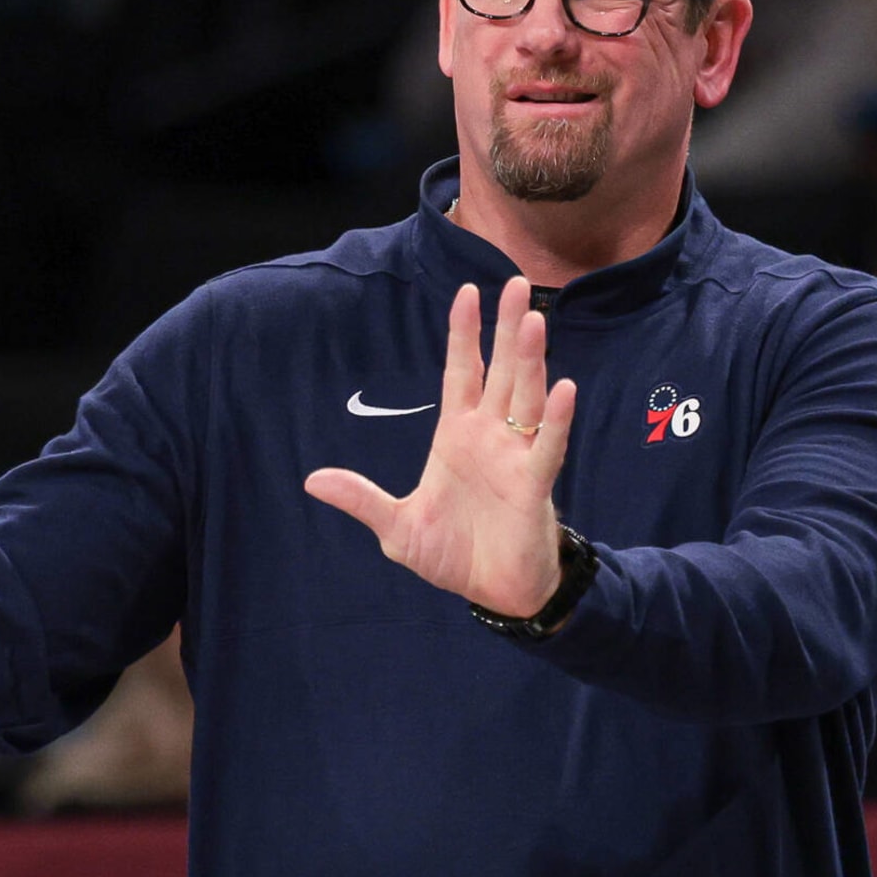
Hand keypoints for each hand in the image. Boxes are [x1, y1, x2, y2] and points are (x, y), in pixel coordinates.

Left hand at [305, 277, 576, 616]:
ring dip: (531, 360)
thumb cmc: (452, 554)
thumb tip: (312, 480)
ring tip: (534, 321)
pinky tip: (563, 388)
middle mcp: (491, 436)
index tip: (467, 292)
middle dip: (506, 329)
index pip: (463, 372)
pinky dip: (557, 419)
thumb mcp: (397, 526)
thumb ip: (361, 499)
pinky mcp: (534, 485)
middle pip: (501, 371)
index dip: (464, 334)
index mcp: (458, 436)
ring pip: (527, 397)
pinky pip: (548, 446)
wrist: (491, 592)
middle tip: (514, 283)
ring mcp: (515, 456)